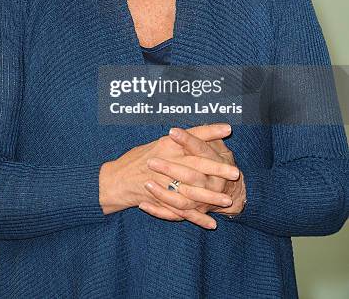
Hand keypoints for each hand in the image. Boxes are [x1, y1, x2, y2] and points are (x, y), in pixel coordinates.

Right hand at [99, 123, 236, 222]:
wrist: (115, 180)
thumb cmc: (137, 158)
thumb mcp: (158, 144)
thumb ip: (179, 141)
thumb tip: (201, 134)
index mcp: (164, 145)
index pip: (190, 136)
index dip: (209, 132)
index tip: (227, 129)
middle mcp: (164, 162)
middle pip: (194, 164)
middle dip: (216, 169)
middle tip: (235, 172)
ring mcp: (161, 183)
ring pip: (190, 191)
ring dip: (210, 196)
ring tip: (227, 200)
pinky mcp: (160, 201)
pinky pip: (181, 211)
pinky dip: (196, 219)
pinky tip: (211, 223)